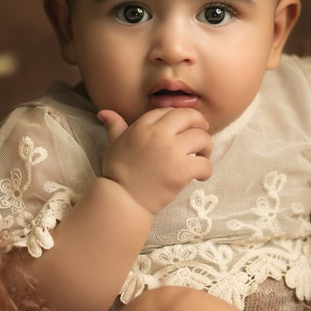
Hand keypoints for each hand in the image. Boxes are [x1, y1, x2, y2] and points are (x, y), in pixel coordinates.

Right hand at [96, 106, 212, 215]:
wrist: (123, 199)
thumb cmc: (118, 173)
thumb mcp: (114, 144)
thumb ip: (115, 126)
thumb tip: (104, 113)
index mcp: (143, 126)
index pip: (168, 111)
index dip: (179, 118)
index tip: (183, 127)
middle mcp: (158, 134)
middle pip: (189, 116)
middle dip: (200, 123)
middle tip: (201, 135)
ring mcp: (171, 151)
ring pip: (201, 138)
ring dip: (206, 147)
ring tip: (202, 157)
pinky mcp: (181, 170)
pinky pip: (205, 163)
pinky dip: (207, 170)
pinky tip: (200, 176)